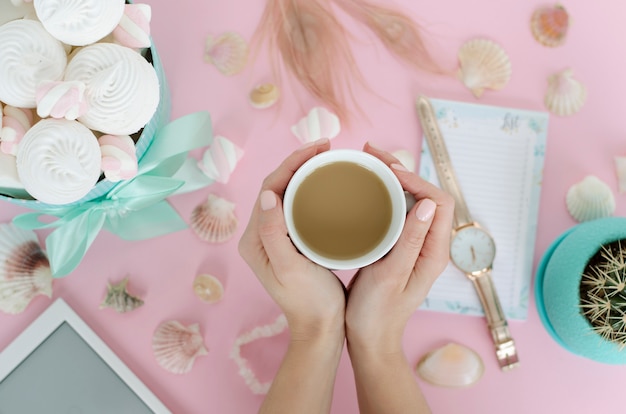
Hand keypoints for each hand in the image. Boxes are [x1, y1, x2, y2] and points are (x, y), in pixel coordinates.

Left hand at [238, 138, 345, 341]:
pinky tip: (328, 186)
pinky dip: (312, 192)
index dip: (292, 163)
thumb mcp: (291, 268)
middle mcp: (261, 236)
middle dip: (299, 163)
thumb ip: (275, 233)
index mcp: (255, 239)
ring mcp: (276, 239)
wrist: (321, 329)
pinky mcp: (292, 244)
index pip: (270, 188)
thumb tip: (268, 194)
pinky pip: (298, 208)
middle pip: (277, 187)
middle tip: (326, 147)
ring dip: (305, 174)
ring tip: (327, 160)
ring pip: (288, 195)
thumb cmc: (309, 302)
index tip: (319, 148)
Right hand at [345, 142, 453, 354]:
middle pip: (426, 196)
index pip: (440, 201)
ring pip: (410, 201)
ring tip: (365, 163)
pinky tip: (363, 190)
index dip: (417, 180)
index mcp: (435, 251)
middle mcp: (429, 244)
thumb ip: (411, 240)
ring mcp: (413, 245)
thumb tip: (429, 202)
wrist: (369, 338)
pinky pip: (395, 213)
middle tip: (371, 154)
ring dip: (390, 179)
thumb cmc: (378, 313)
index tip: (388, 172)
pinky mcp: (397, 247)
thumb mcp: (392, 275)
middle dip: (401, 170)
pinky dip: (381, 195)